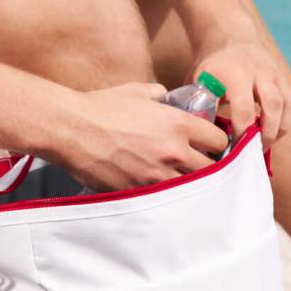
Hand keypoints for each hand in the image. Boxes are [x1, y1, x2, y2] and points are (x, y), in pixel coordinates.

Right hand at [50, 82, 228, 190]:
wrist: (71, 128)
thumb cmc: (101, 107)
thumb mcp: (136, 92)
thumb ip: (158, 94)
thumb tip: (165, 95)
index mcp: (178, 124)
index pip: (219, 140)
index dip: (216, 143)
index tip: (209, 145)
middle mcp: (174, 151)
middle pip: (210, 169)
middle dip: (206, 166)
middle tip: (196, 164)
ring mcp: (157, 175)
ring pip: (190, 187)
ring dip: (187, 184)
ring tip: (179, 179)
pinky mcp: (140, 192)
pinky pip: (164, 199)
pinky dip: (165, 195)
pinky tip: (159, 189)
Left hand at [193, 34, 290, 145]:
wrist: (230, 36)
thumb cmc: (211, 67)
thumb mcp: (198, 81)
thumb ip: (199, 106)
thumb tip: (201, 138)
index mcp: (233, 73)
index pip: (243, 109)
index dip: (241, 133)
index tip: (233, 150)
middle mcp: (257, 71)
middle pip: (272, 105)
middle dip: (266, 133)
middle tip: (254, 152)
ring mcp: (273, 74)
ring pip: (286, 105)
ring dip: (278, 130)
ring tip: (265, 146)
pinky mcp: (282, 78)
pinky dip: (285, 122)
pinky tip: (273, 134)